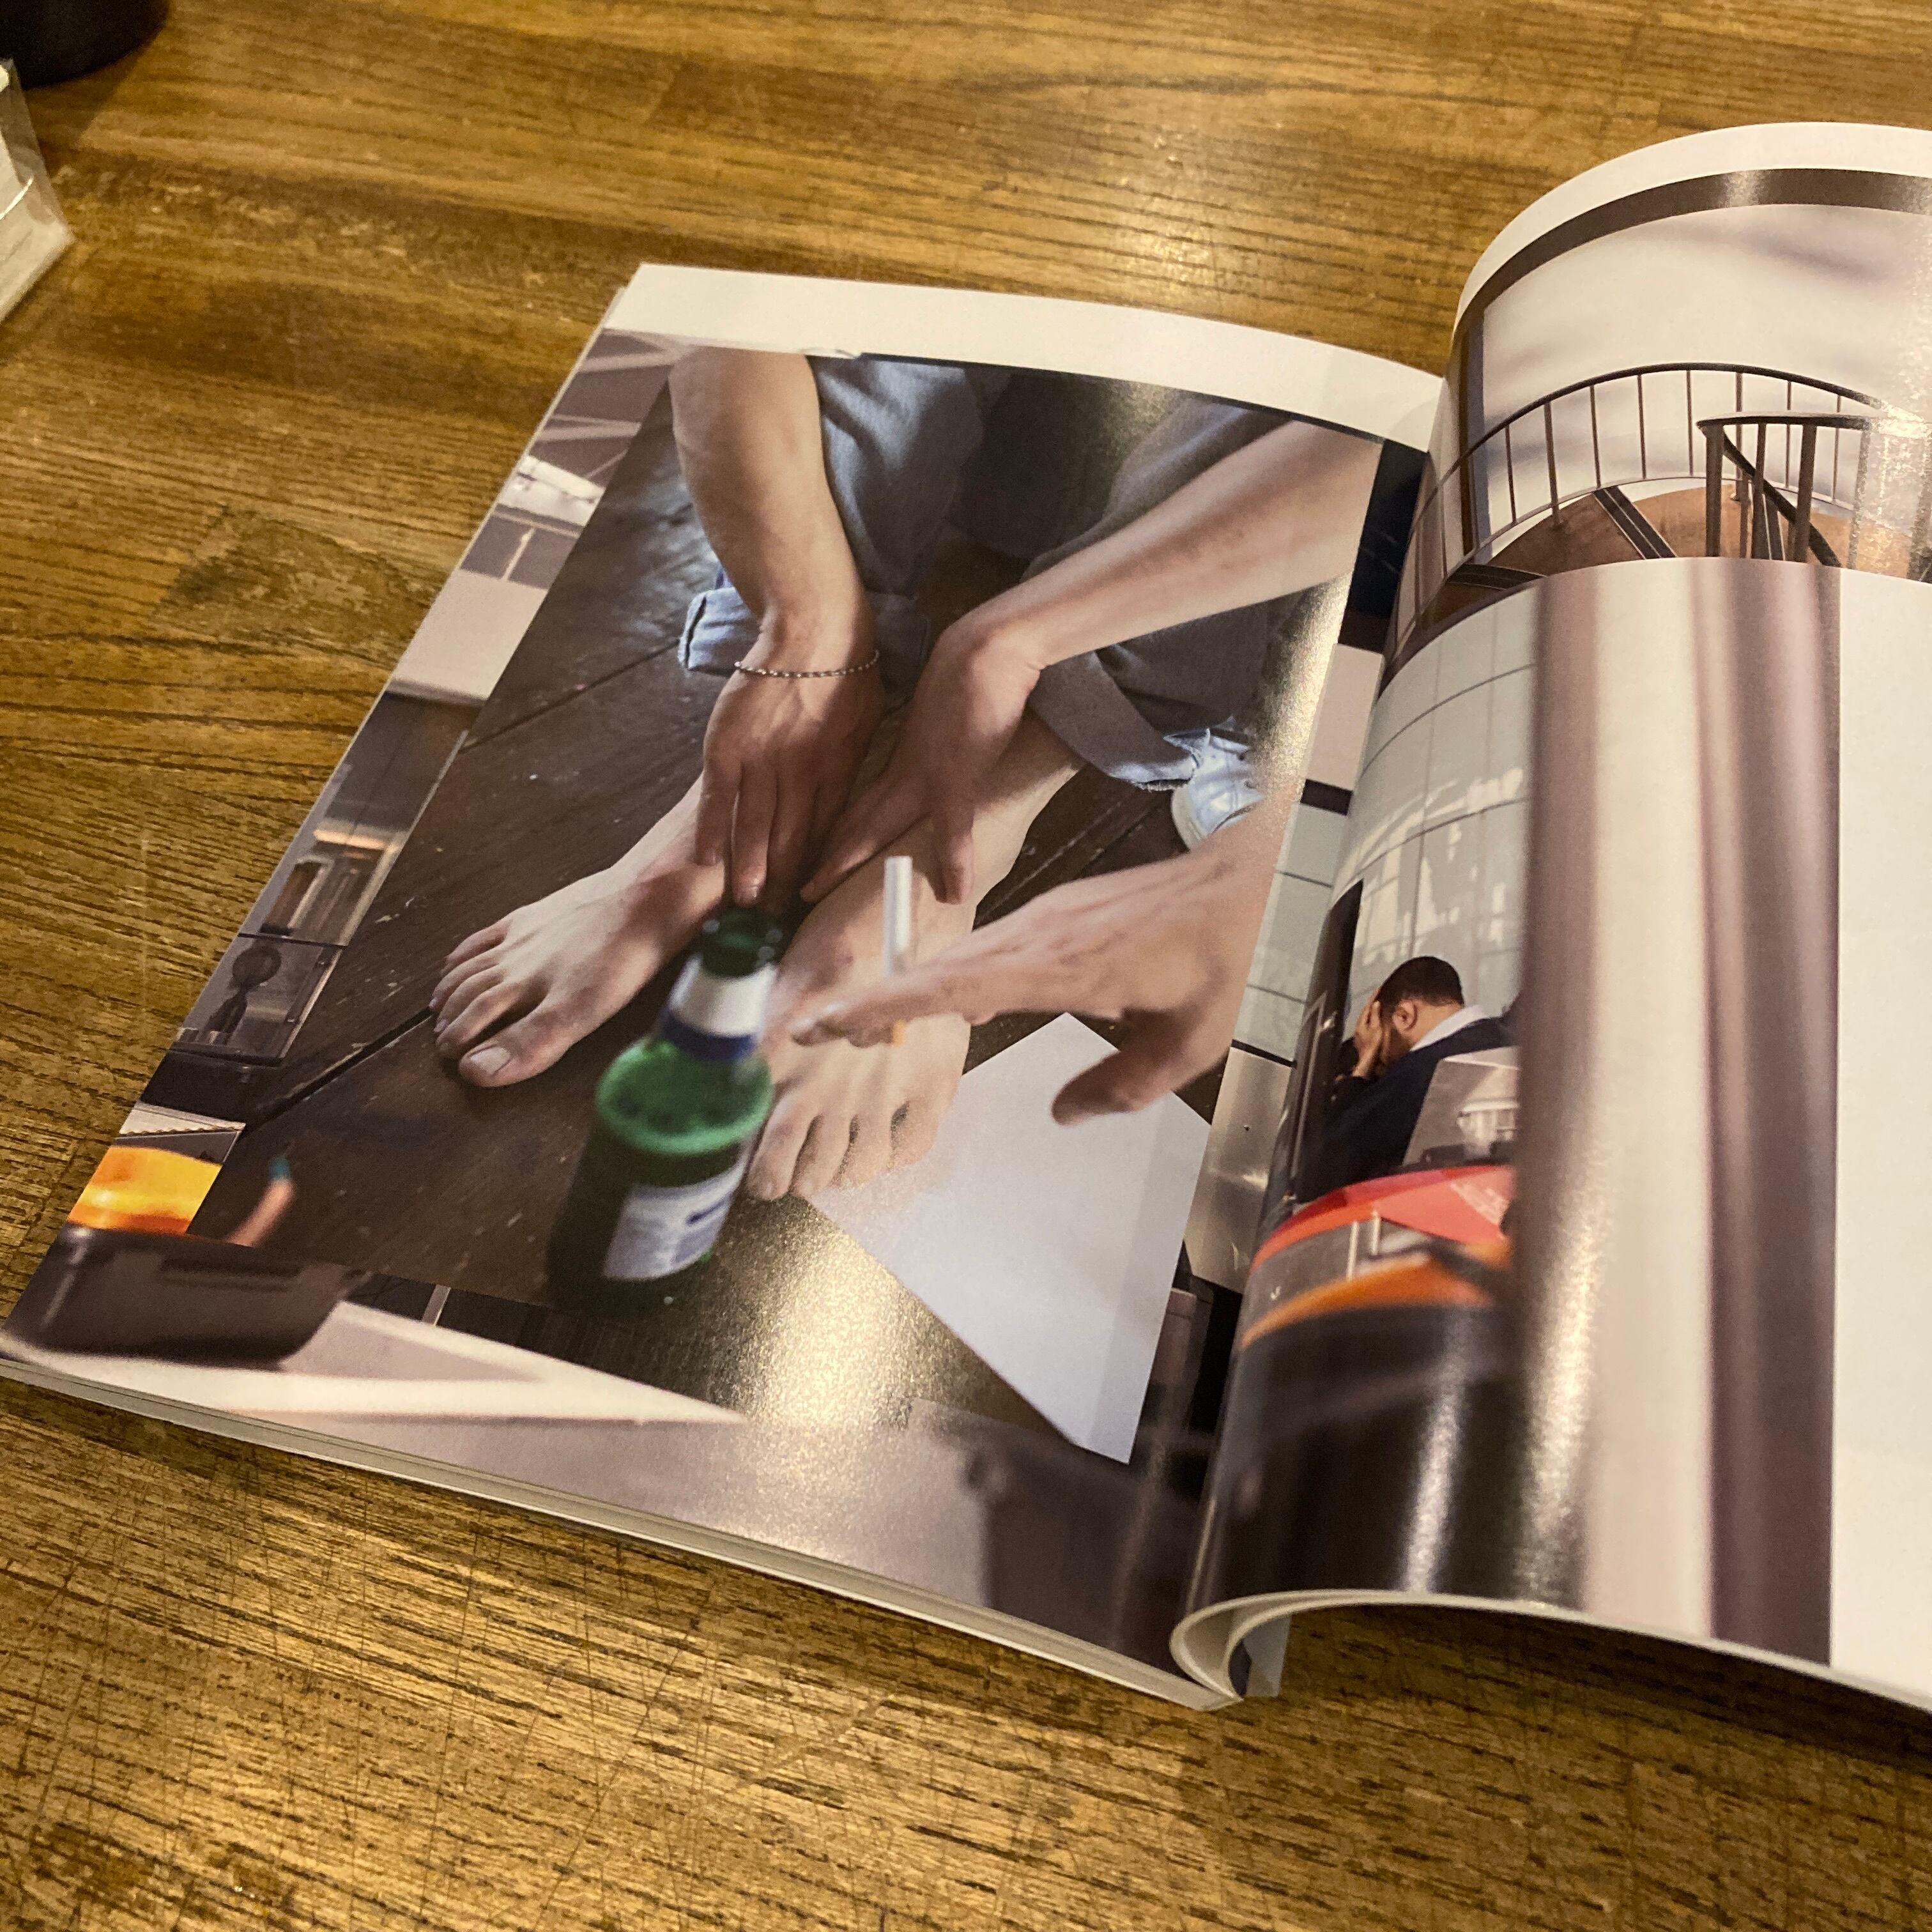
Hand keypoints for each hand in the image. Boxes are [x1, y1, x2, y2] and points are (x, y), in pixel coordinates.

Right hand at [694, 607, 882, 908]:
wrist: (815, 626)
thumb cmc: (848, 672)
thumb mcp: (864, 725)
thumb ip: (848, 763)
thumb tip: (840, 795)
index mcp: (837, 773)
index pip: (822, 833)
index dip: (812, 868)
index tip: (804, 897)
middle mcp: (801, 774)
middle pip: (789, 838)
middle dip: (781, 880)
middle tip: (772, 917)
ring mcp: (763, 760)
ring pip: (755, 826)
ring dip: (749, 867)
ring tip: (744, 903)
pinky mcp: (729, 745)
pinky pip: (718, 798)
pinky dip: (713, 831)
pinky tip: (707, 863)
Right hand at [789, 835, 1272, 1123]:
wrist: (1243, 879)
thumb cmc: (1222, 958)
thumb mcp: (1189, 1043)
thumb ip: (1123, 1085)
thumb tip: (1064, 1114)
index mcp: (1069, 969)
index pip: (959, 988)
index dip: (892, 1004)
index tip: (834, 1021)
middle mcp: (1044, 937)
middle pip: (940, 969)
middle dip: (876, 1000)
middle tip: (814, 1030)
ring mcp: (1047, 918)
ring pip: (962, 955)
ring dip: (910, 986)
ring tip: (860, 1020)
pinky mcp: (1056, 911)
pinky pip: (990, 944)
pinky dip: (954, 972)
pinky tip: (951, 1001)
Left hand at [803, 614, 1040, 906]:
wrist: (984, 652)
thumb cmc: (971, 678)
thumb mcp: (946, 720)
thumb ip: (936, 746)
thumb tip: (937, 758)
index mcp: (903, 760)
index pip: (857, 802)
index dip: (831, 831)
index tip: (806, 855)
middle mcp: (904, 772)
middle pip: (853, 821)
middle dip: (820, 854)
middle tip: (787, 886)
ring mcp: (924, 777)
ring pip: (874, 828)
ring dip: (843, 863)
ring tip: (811, 894)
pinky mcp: (955, 779)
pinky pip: (954, 831)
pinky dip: (955, 863)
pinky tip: (955, 895)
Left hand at [1349, 997, 1385, 1080]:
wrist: (1368, 1062)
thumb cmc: (1373, 1044)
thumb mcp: (1376, 1028)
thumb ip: (1375, 1015)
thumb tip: (1375, 1003)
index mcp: (1361, 1023)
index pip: (1367, 1007)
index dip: (1373, 997)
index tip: (1379, 989)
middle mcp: (1358, 1027)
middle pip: (1365, 1012)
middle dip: (1371, 1004)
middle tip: (1379, 996)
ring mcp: (1359, 1034)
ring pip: (1365, 1019)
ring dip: (1371, 1012)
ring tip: (1378, 1006)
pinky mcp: (1363, 1040)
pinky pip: (1367, 1025)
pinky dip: (1372, 1020)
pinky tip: (1376, 1022)